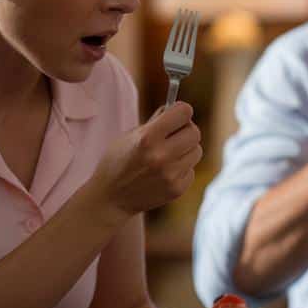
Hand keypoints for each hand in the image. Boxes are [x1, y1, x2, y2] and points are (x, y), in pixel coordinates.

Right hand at [91, 102, 201, 217]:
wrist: (111, 199)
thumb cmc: (118, 162)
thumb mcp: (129, 136)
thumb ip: (155, 122)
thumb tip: (177, 108)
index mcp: (147, 138)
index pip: (184, 112)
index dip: (181, 111)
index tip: (177, 115)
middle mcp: (161, 156)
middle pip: (194, 132)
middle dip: (185, 130)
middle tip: (174, 135)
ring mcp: (170, 175)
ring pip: (197, 151)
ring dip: (186, 150)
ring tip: (168, 155)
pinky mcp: (177, 189)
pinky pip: (191, 170)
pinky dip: (182, 168)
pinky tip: (165, 172)